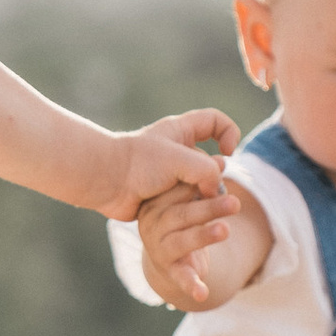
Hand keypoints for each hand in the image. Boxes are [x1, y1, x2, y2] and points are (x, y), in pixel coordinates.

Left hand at [104, 107, 238, 222]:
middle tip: (208, 189)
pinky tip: (182, 214)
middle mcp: (177, 150)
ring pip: (201, 185)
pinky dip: (190, 208)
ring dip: (204, 196)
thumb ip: (208, 171)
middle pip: (212, 160)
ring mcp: (170, 174)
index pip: (216, 121)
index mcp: (181, 130)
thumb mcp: (182, 160)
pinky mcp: (163, 195)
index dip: (229, 133)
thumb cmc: (140, 164)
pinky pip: (186, 202)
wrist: (105, 182)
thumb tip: (213, 192)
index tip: (226, 152)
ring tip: (195, 204)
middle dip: (215, 177)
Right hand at [136, 172, 239, 310]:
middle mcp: (153, 224)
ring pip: (183, 241)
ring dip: (204, 236)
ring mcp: (159, 248)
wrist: (167, 255)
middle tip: (234, 202)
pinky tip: (203, 293)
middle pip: (182, 215)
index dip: (200, 184)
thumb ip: (204, 182)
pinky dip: (192, 285)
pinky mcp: (169, 271)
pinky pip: (181, 277)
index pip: (177, 190)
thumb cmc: (181, 216)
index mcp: (157, 201)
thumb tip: (223, 160)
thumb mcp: (190, 198)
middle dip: (209, 208)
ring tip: (225, 230)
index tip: (222, 172)